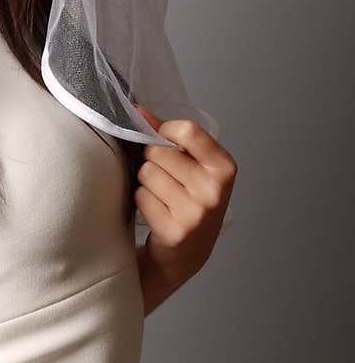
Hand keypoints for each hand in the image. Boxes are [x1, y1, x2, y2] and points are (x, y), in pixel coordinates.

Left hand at [132, 104, 236, 286]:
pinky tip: (157, 210)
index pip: (187, 130)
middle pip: (159, 151)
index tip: (164, 140)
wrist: (189, 251)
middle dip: (152, 159)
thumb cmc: (189, 198)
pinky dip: (142, 200)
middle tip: (165, 176)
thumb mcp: (192, 164)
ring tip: (162, 195)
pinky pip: (140, 196)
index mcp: (224, 168)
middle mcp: (214, 190)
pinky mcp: (174, 231)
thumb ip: (167, 134)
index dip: (166, 131)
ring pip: (146, 173)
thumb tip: (138, 111)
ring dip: (145, 182)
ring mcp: (195, 213)